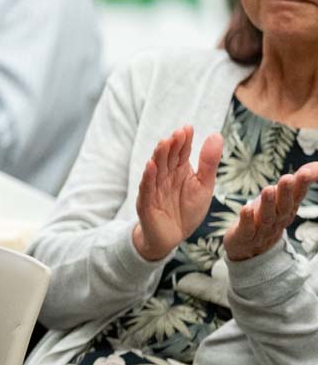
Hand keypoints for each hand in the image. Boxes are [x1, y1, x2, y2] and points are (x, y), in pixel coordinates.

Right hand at [132, 126, 222, 260]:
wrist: (173, 236)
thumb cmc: (187, 210)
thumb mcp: (204, 186)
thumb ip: (209, 162)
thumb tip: (216, 135)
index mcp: (179, 170)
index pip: (181, 152)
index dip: (184, 141)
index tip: (188, 128)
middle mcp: (165, 176)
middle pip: (167, 157)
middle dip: (172, 145)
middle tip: (178, 133)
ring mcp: (154, 188)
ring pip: (156, 169)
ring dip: (159, 156)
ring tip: (164, 143)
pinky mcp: (146, 202)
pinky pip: (147, 188)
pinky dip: (148, 177)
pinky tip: (151, 166)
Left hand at [224, 162, 317, 260]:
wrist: (249, 248)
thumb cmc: (266, 217)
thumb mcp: (280, 199)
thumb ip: (293, 183)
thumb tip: (312, 167)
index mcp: (287, 209)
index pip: (297, 196)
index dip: (302, 184)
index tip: (307, 172)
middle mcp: (278, 219)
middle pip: (284, 206)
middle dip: (286, 192)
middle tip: (288, 178)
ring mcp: (262, 230)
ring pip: (267, 217)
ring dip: (268, 203)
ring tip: (268, 188)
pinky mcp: (245, 236)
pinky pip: (247, 229)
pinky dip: (247, 219)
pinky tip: (246, 208)